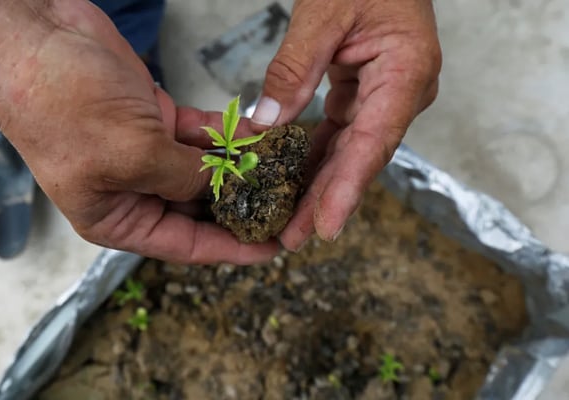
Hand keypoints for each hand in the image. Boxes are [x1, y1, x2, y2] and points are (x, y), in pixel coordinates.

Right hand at [0, 1, 278, 262]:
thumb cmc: (60, 105)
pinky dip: (227, 134)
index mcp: (117, 218)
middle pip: (198, 209)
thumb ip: (184, 178)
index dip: (232, 248)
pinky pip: (200, 134)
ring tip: (283, 168)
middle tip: (287, 202)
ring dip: (240, 166)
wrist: (34, 38)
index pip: (185, 245)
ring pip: (204, 168)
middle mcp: (133, 190)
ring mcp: (145, 152)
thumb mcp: (131, 155)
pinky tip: (259, 135)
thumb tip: (224, 186)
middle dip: (241, 204)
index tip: (273, 247)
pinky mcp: (154, 117)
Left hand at [251, 0, 440, 249]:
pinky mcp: (364, 96)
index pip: (373, 141)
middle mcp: (400, 94)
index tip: (326, 226)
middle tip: (291, 238)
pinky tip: (292, 182)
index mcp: (405, 73)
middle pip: (360, 158)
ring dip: (319, 187)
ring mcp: (383, 98)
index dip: (348, 188)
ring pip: (349, 152)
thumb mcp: (323, 13)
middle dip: (326, 201)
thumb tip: (267, 121)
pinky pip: (339, 135)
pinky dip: (315, 158)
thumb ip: (295, 67)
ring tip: (288, 224)